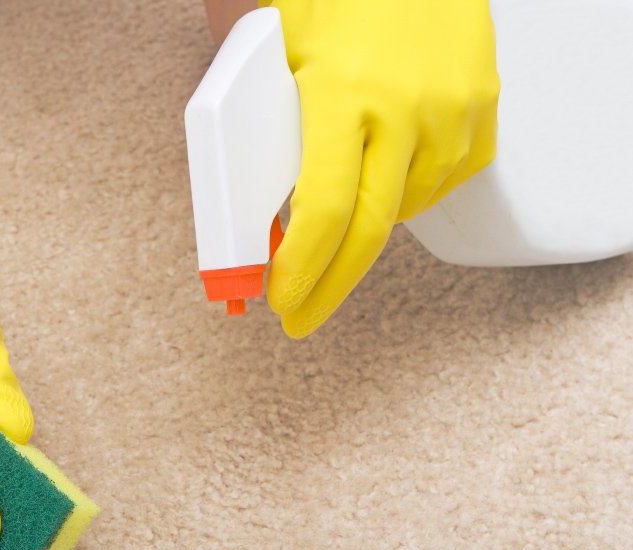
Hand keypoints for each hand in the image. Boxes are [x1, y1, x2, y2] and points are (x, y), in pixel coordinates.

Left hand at [262, 0, 499, 336]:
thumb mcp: (279, 51)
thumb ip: (262, 123)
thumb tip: (249, 203)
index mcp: (343, 92)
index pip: (323, 210)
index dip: (301, 268)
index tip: (280, 299)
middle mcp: (406, 109)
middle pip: (371, 232)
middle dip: (330, 286)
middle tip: (301, 314)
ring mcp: (455, 112)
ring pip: (407, 210)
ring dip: (365, 229)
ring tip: (338, 216)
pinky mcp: (484, 111)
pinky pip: (444, 181)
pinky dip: (408, 194)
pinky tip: (385, 178)